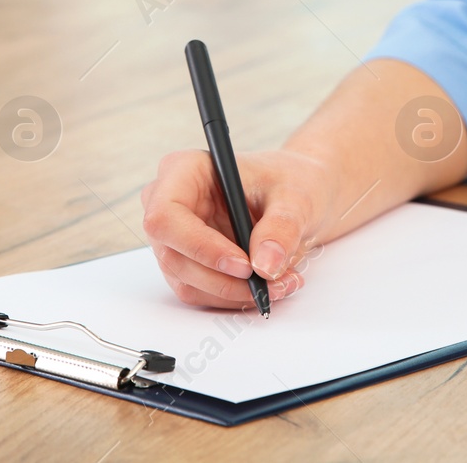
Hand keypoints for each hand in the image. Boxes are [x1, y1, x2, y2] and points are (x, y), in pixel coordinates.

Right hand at [141, 148, 339, 309]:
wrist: (300, 195)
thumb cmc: (290, 180)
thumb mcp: (296, 197)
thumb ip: (281, 227)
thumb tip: (265, 265)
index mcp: (185, 170)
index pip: (166, 215)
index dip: (199, 246)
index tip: (244, 265)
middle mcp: (169, 203)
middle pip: (174, 255)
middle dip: (224, 279)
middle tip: (271, 283)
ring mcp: (174, 236)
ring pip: (188, 280)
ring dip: (234, 292)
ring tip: (281, 283)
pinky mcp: (186, 262)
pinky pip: (200, 292)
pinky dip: (234, 296)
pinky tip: (268, 284)